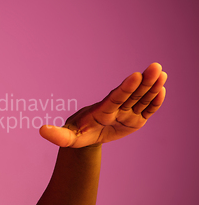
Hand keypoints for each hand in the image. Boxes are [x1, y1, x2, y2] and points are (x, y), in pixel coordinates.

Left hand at [40, 63, 166, 147]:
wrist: (85, 134)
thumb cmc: (76, 134)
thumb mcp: (67, 137)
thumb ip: (57, 135)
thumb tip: (41, 131)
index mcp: (103, 110)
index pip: (115, 97)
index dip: (125, 88)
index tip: (135, 75)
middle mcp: (116, 108)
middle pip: (132, 94)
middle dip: (144, 82)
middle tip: (155, 67)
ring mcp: (126, 113)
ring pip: (141, 99)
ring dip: (152, 88)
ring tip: (162, 74)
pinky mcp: (134, 120)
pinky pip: (146, 110)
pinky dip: (154, 102)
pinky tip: (162, 90)